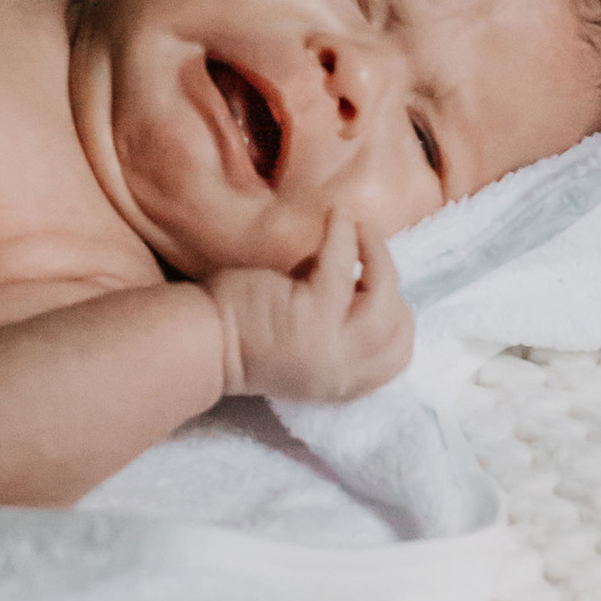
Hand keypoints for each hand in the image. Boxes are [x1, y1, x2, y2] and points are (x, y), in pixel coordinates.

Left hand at [209, 212, 412, 403]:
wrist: (201, 345)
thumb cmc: (247, 336)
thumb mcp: (308, 347)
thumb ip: (340, 328)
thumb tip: (366, 278)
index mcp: (344, 384)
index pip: (398, 356)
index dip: (398, 316)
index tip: (376, 287)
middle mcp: (344, 371)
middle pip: (399, 327)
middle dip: (392, 282)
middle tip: (371, 249)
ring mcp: (332, 345)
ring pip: (385, 297)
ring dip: (378, 255)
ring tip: (361, 229)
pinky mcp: (313, 313)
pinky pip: (344, 265)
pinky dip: (345, 234)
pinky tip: (337, 216)